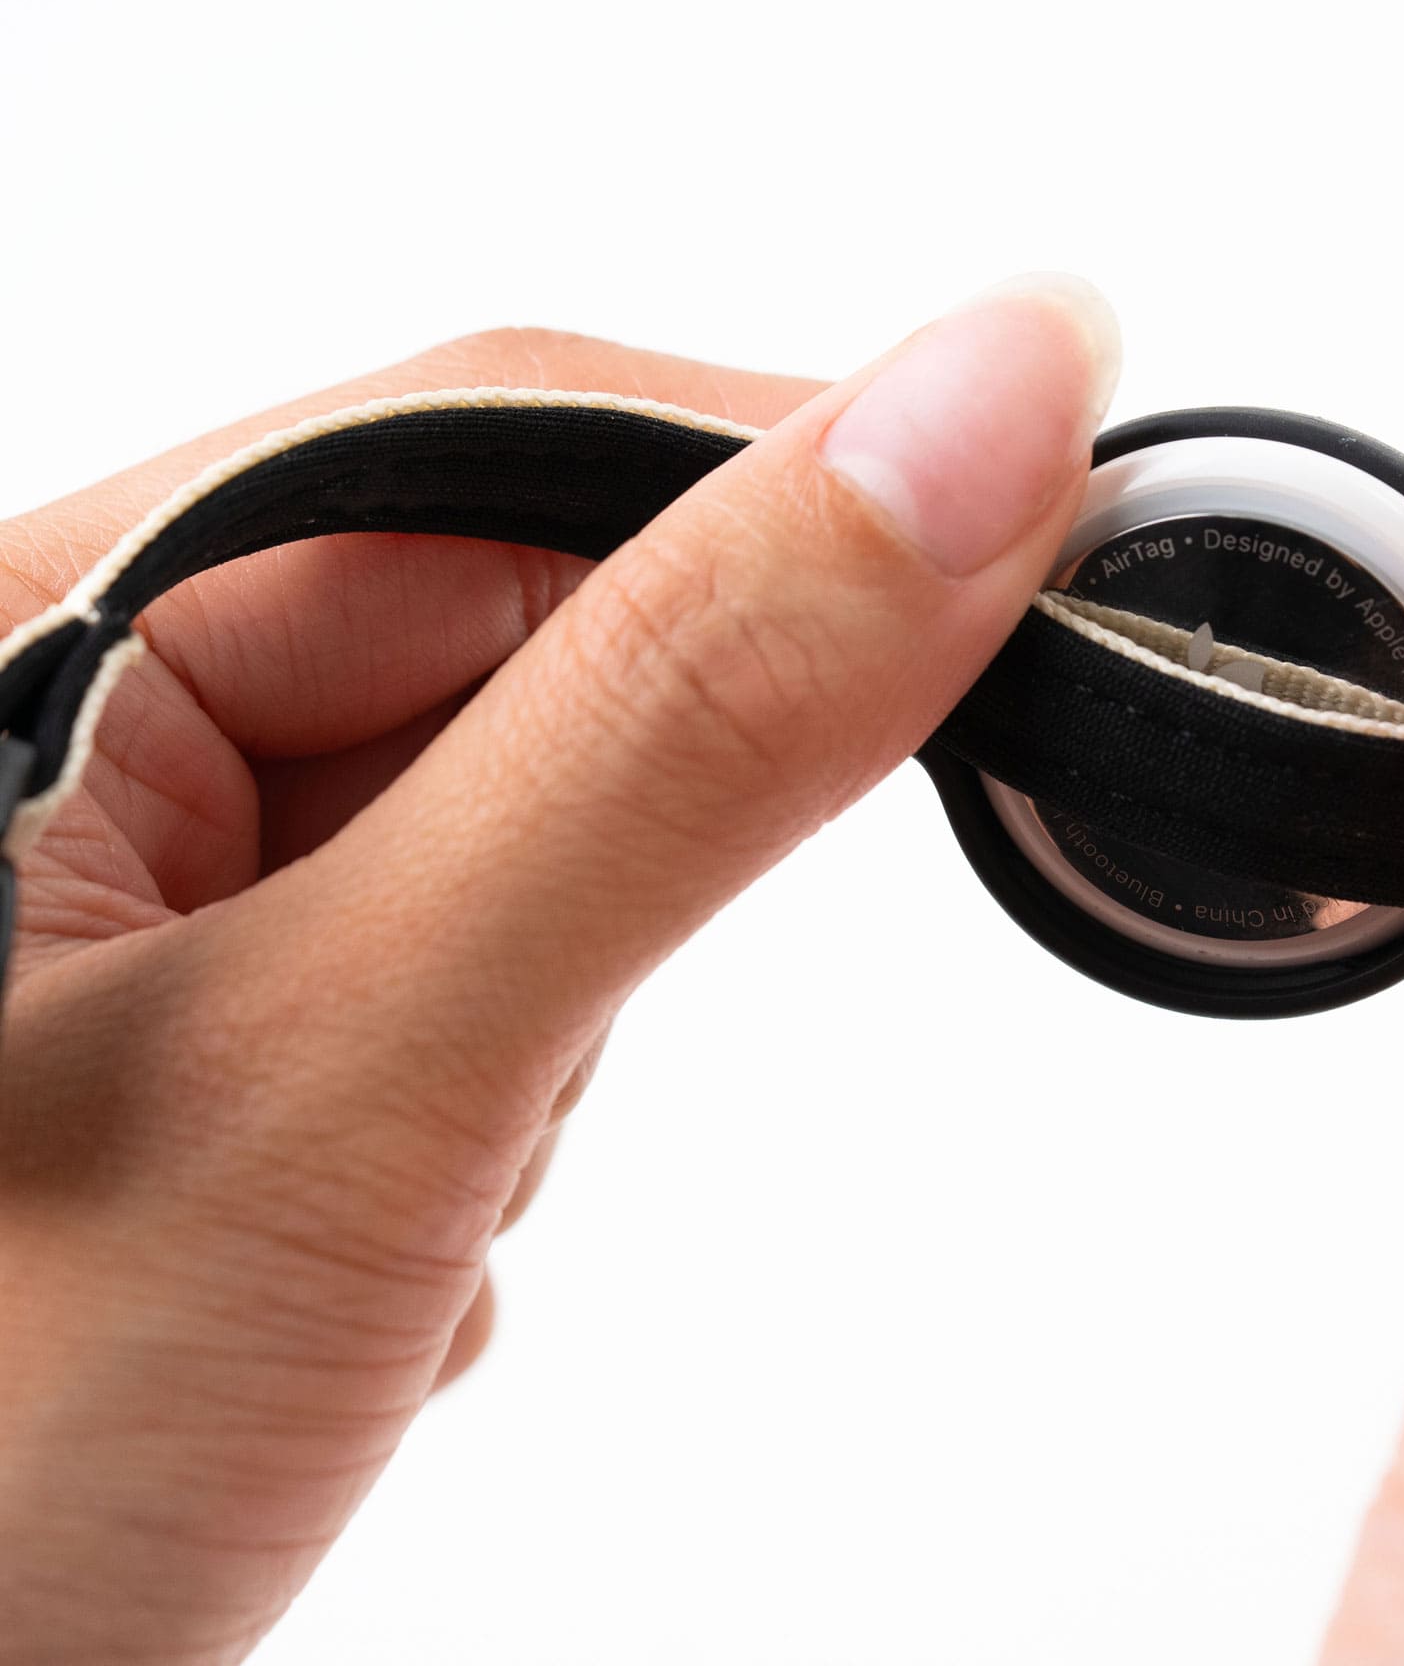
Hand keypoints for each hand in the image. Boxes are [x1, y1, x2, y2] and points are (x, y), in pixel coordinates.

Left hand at [0, 279, 1119, 1665]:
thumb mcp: (362, 1070)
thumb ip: (679, 737)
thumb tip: (981, 417)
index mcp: (29, 621)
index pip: (492, 443)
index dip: (789, 484)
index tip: (1040, 552)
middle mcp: (69, 716)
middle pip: (506, 630)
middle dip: (622, 840)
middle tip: (565, 1029)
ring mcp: (137, 879)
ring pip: (508, 821)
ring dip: (549, 1004)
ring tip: (398, 1202)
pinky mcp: (218, 1015)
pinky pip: (465, 964)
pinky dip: (498, 1092)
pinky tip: (369, 1248)